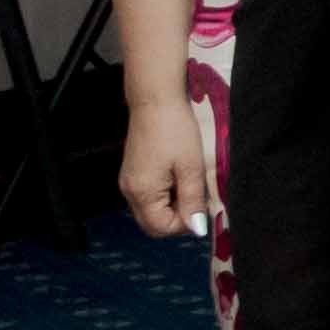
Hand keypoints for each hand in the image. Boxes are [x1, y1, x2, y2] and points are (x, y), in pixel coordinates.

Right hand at [117, 90, 212, 241]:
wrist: (156, 101)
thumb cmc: (176, 131)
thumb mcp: (191, 168)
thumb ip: (193, 201)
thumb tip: (197, 228)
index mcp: (142, 192)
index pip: (161, 228)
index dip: (184, 224)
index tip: (201, 206)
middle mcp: (129, 191)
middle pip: (153, 223)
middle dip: (178, 218)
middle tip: (197, 197)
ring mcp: (129, 182)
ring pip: (151, 210)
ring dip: (173, 206)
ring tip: (189, 183)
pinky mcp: (133, 173)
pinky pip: (149, 196)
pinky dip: (166, 195)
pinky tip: (179, 176)